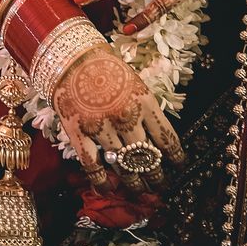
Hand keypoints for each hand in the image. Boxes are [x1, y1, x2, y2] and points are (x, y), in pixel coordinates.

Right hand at [52, 44, 184, 189]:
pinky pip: (94, 167)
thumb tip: (153, 138)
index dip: (175, 156)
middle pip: (147, 157)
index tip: (177, 165)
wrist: (69, 55)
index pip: (167, 138)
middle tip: (158, 184)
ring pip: (124, 166)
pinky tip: (108, 189)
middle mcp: (127, 118)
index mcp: (145, 102)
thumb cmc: (104, 65)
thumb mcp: (133, 82)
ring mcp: (103, 128)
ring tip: (140, 190)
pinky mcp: (80, 134)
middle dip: (155, 175)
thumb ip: (143, 109)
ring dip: (134, 182)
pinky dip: (102, 183)